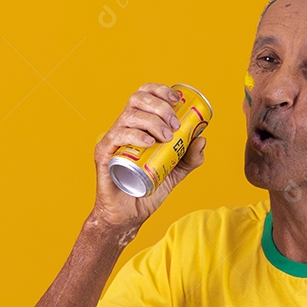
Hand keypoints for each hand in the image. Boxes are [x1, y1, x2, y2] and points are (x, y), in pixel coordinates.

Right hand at [90, 83, 207, 233]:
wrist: (130, 215)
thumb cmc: (147, 188)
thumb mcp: (176, 172)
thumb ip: (190, 157)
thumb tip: (202, 138)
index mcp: (138, 125)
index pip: (145, 95)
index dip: (160, 91)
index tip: (177, 99)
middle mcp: (124, 128)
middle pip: (137, 99)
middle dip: (160, 106)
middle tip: (175, 125)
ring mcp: (113, 140)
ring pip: (129, 116)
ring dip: (152, 121)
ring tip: (166, 137)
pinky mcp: (104, 154)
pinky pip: (116, 136)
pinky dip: (135, 135)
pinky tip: (149, 142)